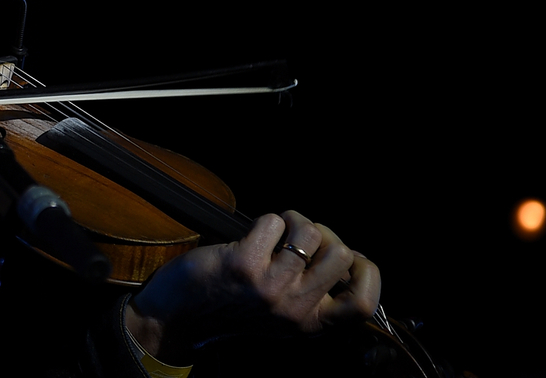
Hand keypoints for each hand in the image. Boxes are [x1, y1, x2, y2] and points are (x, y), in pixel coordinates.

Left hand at [125, 211, 380, 360]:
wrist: (177, 317)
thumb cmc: (230, 308)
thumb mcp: (280, 315)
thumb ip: (312, 295)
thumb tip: (347, 257)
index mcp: (310, 324)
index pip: (364, 305)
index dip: (367, 272)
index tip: (351, 256)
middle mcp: (295, 310)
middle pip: (343, 253)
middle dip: (325, 233)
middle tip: (300, 237)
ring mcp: (271, 287)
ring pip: (312, 232)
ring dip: (294, 221)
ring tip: (276, 231)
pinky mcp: (245, 264)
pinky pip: (274, 221)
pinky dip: (267, 220)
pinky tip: (255, 233)